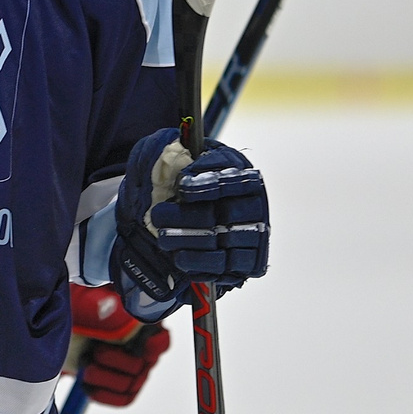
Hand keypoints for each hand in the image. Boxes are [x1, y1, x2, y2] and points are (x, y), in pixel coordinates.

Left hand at [66, 284, 169, 406]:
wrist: (65, 331)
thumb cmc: (80, 311)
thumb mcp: (87, 301)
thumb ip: (104, 304)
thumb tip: (115, 309)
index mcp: (142, 323)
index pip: (160, 340)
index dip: (151, 346)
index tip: (135, 345)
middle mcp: (144, 349)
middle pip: (140, 366)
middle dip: (113, 360)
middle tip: (94, 350)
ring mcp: (136, 371)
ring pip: (129, 385)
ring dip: (102, 376)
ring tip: (85, 363)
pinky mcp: (123, 389)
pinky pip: (123, 400)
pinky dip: (103, 394)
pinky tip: (87, 383)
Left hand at [111, 128, 269, 320]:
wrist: (185, 214)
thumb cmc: (183, 182)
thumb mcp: (175, 156)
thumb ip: (173, 148)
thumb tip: (173, 146)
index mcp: (241, 173)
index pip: (231, 177)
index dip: (208, 182)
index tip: (182, 186)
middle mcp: (254, 204)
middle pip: (227, 212)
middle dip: (189, 216)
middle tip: (158, 216)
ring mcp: (253, 234)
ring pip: (225, 241)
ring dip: (192, 241)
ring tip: (163, 238)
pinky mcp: (247, 262)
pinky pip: (228, 267)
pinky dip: (202, 264)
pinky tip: (179, 258)